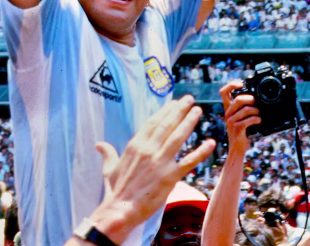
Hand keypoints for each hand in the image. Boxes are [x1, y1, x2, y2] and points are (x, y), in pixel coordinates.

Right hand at [92, 95, 216, 243]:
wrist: (120, 209)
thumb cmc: (115, 190)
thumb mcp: (109, 169)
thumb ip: (108, 153)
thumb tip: (99, 144)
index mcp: (135, 146)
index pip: (152, 123)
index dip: (164, 112)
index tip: (173, 103)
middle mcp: (148, 150)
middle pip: (166, 125)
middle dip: (179, 110)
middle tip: (189, 99)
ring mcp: (160, 162)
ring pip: (178, 137)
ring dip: (189, 122)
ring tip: (197, 111)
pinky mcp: (170, 176)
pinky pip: (189, 161)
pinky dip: (201, 152)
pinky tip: (210, 143)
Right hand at [219, 81, 260, 150]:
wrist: (237, 148)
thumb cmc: (242, 131)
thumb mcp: (241, 117)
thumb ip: (244, 107)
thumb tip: (255, 97)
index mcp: (228, 108)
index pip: (223, 92)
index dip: (231, 84)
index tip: (241, 84)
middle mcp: (228, 113)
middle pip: (238, 99)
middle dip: (250, 99)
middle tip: (256, 102)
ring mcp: (231, 121)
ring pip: (246, 110)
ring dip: (256, 111)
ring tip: (259, 114)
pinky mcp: (237, 129)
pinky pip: (249, 120)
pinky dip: (256, 119)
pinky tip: (259, 120)